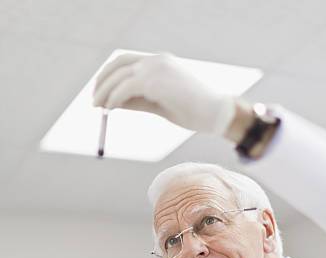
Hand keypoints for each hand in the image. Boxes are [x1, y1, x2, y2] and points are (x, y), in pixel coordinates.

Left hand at [93, 52, 235, 134]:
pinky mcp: (155, 81)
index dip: (110, 75)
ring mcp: (156, 68)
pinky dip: (114, 98)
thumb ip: (138, 101)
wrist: (216, 113)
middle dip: (102, 82)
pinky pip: (125, 88)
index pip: (126, 62)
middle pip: (118, 65)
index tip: (101, 92)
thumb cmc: (194, 112)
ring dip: (104, 92)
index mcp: (160, 62)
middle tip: (93, 101)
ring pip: (119, 76)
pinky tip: (109, 109)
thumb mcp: (160, 105)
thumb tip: (113, 104)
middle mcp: (156, 60)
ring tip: (97, 107)